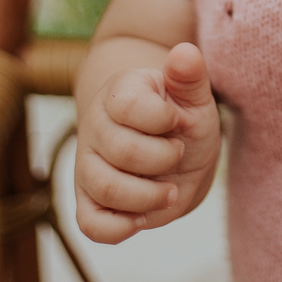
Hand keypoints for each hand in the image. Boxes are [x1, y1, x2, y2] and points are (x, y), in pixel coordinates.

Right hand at [74, 42, 220, 243]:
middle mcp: (95, 126)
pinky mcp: (88, 200)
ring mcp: (88, 164)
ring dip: (148, 196)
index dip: (162, 119)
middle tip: (178, 154)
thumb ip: (190, 75)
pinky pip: (90, 224)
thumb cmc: (182, 117)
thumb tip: (184, 52)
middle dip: (163, 159)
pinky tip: (144, 217)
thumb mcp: (194, 95)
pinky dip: (120, 228)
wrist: (174, 149)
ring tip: (170, 190)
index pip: (129, 106)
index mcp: (119, 93)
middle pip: (121, 151)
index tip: (178, 121)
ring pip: (105, 189)